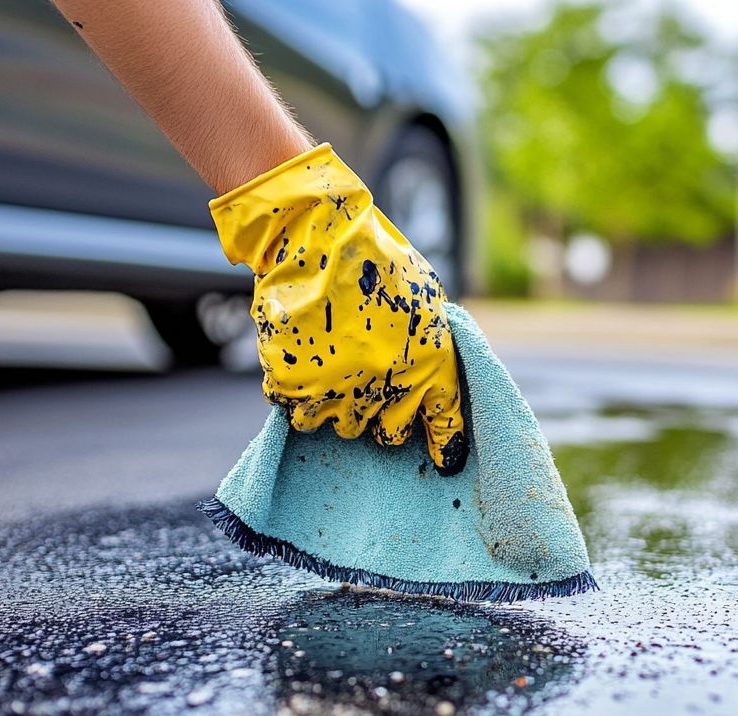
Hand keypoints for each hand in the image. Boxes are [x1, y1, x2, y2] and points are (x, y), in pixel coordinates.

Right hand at [209, 144, 466, 474]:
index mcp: (430, 364)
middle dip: (378, 413)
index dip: (443, 442)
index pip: (444, 423)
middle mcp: (388, 386)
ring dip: (335, 405)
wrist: (317, 235)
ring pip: (339, 426)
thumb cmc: (376, 259)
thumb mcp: (425, 299)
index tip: (443, 458)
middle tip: (365, 384)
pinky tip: (302, 361)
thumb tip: (435, 379)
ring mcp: (338, 389)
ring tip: (331, 369)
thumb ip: (431, 344)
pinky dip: (296, 393)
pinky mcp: (294, 385)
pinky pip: (295, 412)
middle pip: (385, 434)